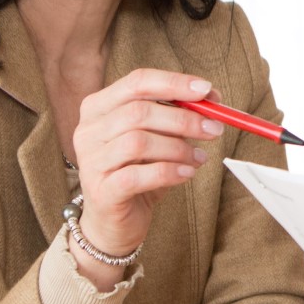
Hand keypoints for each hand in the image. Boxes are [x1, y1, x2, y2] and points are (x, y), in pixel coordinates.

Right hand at [70, 69, 227, 284]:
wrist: (114, 221)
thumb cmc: (137, 172)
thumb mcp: (158, 138)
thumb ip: (179, 115)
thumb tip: (213, 97)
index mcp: (99, 107)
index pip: (136, 82)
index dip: (173, 83)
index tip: (206, 90)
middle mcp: (88, 130)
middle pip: (139, 112)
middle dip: (184, 119)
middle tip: (214, 129)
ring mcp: (91, 161)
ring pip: (138, 142)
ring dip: (179, 148)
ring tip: (199, 158)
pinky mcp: (101, 191)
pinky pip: (138, 175)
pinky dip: (169, 172)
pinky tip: (187, 173)